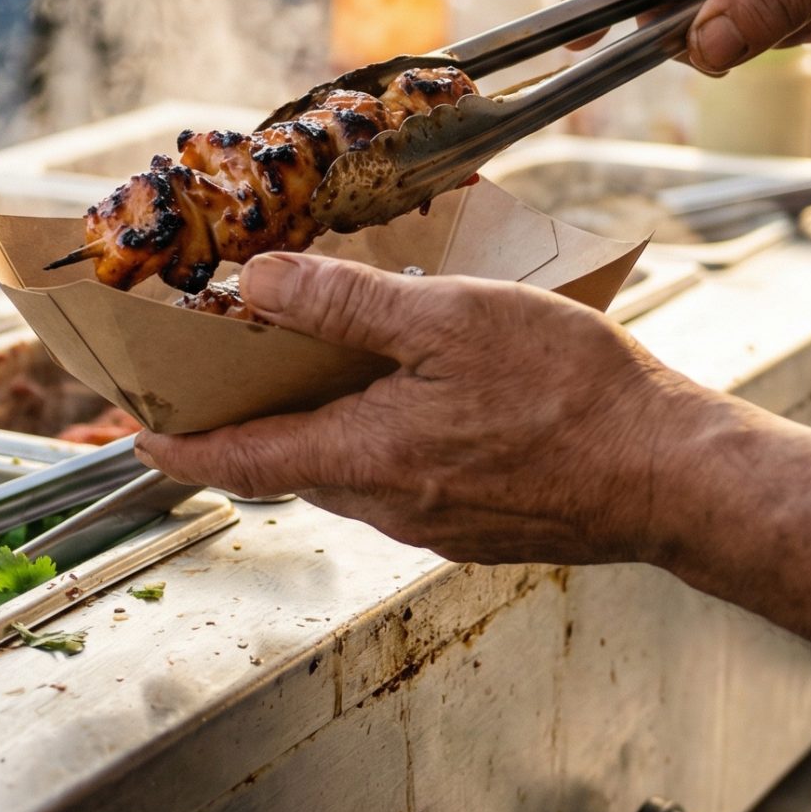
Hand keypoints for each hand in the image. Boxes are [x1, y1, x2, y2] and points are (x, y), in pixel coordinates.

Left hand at [135, 253, 738, 565]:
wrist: (671, 476)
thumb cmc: (572, 395)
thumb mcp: (448, 319)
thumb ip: (345, 303)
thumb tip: (257, 283)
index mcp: (366, 458)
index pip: (239, 460)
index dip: (180, 445)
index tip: (139, 432)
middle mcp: (389, 507)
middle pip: (292, 464)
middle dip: (255, 419)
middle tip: (236, 365)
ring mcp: (435, 526)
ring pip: (352, 471)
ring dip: (328, 423)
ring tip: (334, 361)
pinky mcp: (478, 527)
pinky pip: (405, 481)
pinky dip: (387, 437)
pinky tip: (425, 393)